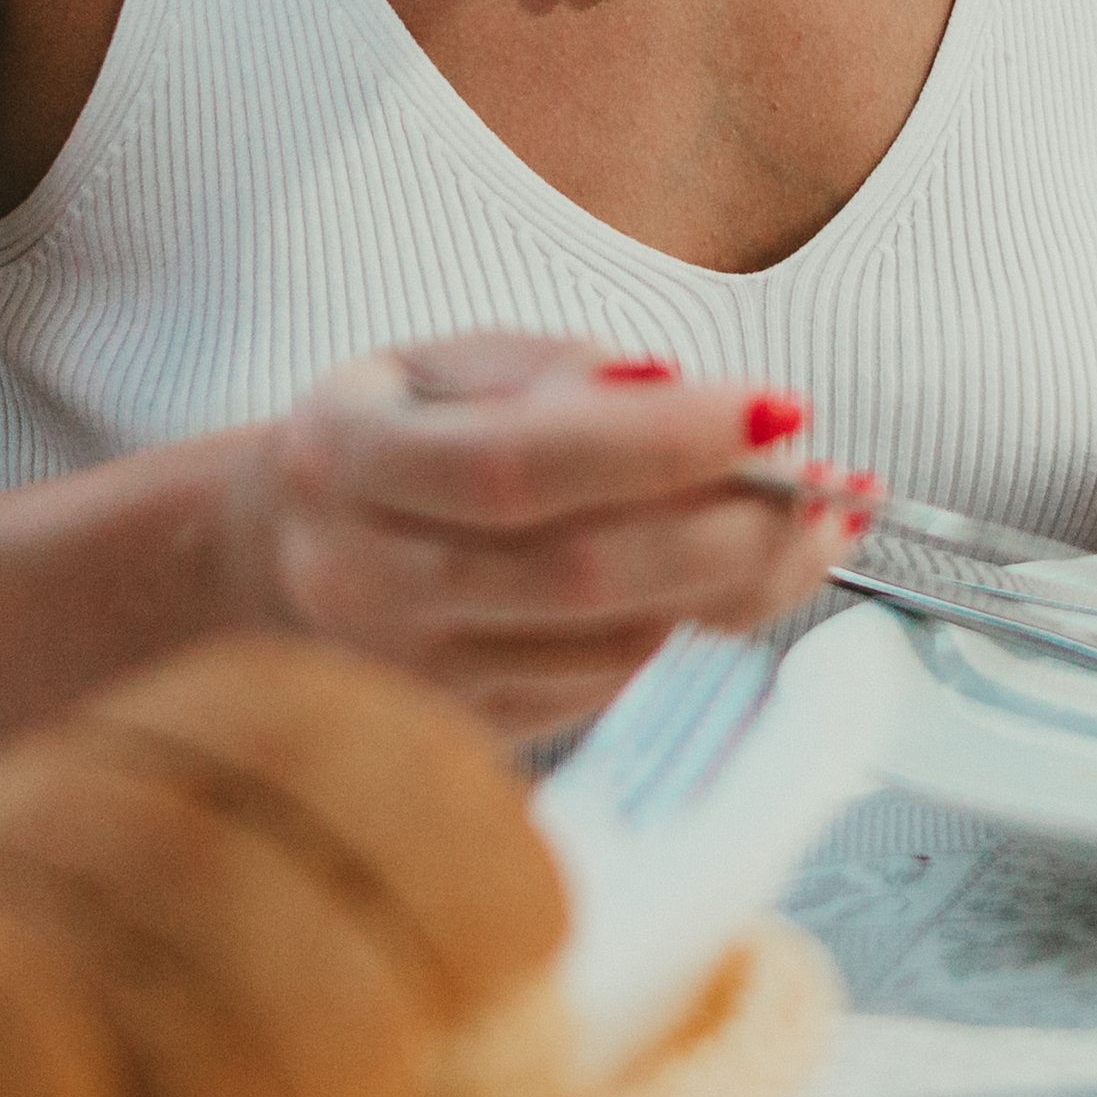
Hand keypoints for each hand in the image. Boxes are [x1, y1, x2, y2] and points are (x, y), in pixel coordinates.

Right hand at [239, 332, 863, 740]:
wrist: (267, 566)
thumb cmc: (385, 439)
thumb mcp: (441, 365)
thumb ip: (554, 371)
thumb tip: (672, 389)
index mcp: (346, 462)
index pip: (520, 463)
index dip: (661, 442)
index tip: (777, 408)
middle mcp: (366, 582)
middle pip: (579, 574)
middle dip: (732, 528)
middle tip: (828, 484)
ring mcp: (414, 675)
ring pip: (609, 644)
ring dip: (743, 586)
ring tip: (822, 523)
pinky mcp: (467, 730)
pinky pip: (608, 684)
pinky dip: (698, 628)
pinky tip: (753, 574)